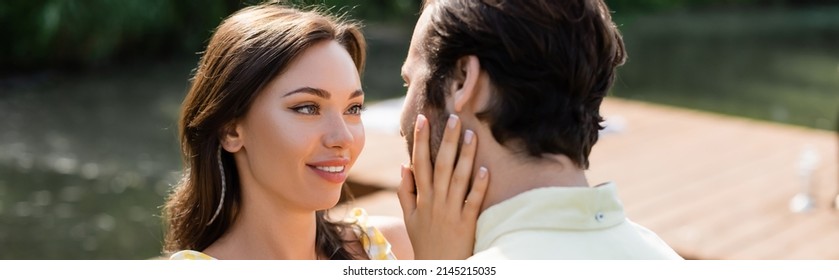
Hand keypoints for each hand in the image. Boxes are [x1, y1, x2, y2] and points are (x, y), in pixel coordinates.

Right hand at [397, 114, 488, 259]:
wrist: (437, 266)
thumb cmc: (424, 240)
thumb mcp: (408, 217)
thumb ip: (405, 191)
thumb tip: (404, 165)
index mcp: (421, 197)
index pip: (419, 162)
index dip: (420, 140)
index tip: (423, 119)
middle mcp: (435, 201)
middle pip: (440, 165)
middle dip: (446, 140)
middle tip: (454, 117)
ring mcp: (451, 211)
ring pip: (458, 178)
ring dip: (465, 156)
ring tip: (472, 134)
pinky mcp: (467, 222)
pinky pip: (473, 201)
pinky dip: (478, 185)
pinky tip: (485, 169)